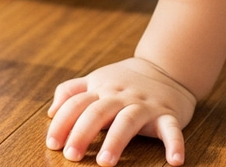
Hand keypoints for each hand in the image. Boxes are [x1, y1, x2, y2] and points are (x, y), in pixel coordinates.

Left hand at [46, 57, 195, 166]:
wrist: (165, 67)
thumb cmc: (124, 80)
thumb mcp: (96, 79)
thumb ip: (71, 92)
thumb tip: (51, 112)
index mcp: (101, 89)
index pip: (77, 104)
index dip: (62, 122)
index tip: (52, 144)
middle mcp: (120, 96)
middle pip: (98, 112)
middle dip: (83, 133)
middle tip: (71, 156)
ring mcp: (145, 105)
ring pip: (128, 121)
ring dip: (116, 140)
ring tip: (105, 161)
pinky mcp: (168, 114)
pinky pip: (171, 129)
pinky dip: (174, 144)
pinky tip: (174, 161)